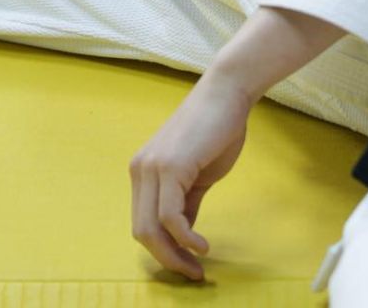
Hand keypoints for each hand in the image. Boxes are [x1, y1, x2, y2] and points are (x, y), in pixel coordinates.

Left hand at [129, 70, 252, 281]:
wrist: (227, 93)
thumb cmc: (217, 129)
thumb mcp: (198, 174)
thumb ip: (187, 202)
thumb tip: (184, 235)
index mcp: (143, 170)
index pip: (142, 221)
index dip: (163, 249)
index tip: (188, 265)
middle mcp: (140, 169)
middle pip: (141, 231)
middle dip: (166, 259)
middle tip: (193, 273)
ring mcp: (152, 167)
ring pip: (150, 228)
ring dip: (175, 255)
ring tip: (198, 266)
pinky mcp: (170, 167)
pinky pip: (170, 217)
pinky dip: (185, 238)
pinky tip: (202, 245)